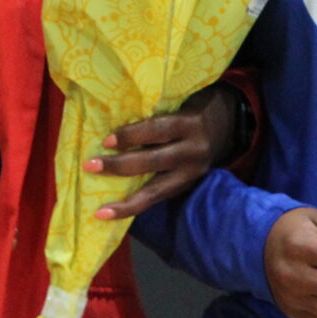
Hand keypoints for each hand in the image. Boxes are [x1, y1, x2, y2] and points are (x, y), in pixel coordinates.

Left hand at [84, 82, 235, 219]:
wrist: (226, 127)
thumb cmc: (189, 111)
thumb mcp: (179, 104)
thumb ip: (157, 113)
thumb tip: (111, 117)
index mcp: (190, 123)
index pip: (158, 129)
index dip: (132, 135)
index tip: (106, 140)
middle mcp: (194, 150)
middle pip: (154, 160)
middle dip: (120, 165)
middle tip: (90, 165)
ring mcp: (193, 173)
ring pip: (157, 190)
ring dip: (127, 202)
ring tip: (101, 211)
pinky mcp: (187, 187)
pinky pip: (159, 199)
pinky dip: (135, 207)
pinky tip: (113, 213)